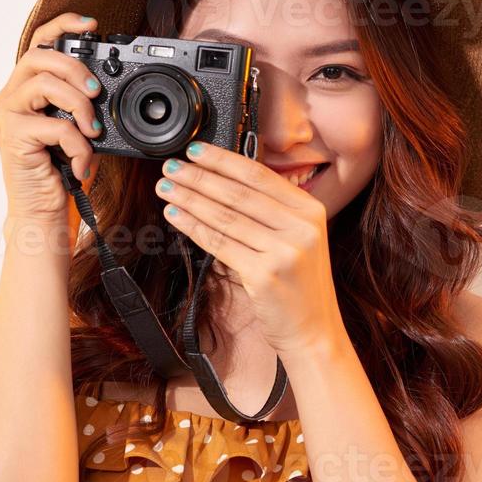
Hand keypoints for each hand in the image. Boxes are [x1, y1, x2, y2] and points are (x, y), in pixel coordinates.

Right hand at [0, 11, 105, 224]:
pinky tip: (82, 162)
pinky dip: (78, 145)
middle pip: (39, 56)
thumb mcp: (75, 129)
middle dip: (75, 68)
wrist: (41, 212)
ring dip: (78, 105)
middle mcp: (11, 97)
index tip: (92, 24)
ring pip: (44, 84)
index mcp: (26, 89)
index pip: (39, 43)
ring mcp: (8, 115)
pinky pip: (54, 126)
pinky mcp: (13, 137)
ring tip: (92, 130)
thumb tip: (104, 87)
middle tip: (96, 92)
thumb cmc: (58, 171)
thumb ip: (81, 104)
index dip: (62, 25)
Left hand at [155, 142, 344, 358]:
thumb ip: (272, 212)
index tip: (196, 151)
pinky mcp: (265, 274)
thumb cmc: (299, 286)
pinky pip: (220, 244)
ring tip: (167, 188)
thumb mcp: (298, 240)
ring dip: (190, 198)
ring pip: (226, 216)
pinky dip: (194, 227)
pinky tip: (176, 216)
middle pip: (239, 193)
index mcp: (310, 210)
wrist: (313, 331)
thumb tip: (223, 181)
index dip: (224, 160)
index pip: (259, 176)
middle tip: (171, 166)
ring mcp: (284, 250)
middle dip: (200, 177)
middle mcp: (301, 226)